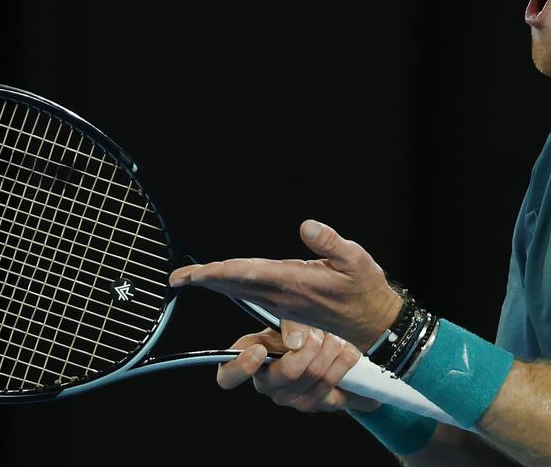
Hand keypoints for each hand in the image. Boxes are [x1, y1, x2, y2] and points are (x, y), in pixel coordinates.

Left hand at [170, 219, 402, 349]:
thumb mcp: (357, 260)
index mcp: (295, 282)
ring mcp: (283, 302)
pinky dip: (232, 284)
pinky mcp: (286, 304)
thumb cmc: (365, 290)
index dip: (219, 272)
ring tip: (190, 277)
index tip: (195, 274)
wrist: (373, 323)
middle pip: (236, 285)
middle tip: (177, 278)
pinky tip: (220, 280)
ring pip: (241, 290)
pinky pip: (252, 292)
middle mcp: (283, 295)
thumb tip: (307, 226)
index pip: (249, 275)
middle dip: (206, 280)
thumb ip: (331, 243)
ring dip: (215, 282)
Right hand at [215, 319, 380, 412]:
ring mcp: (288, 397)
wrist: (337, 349)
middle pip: (287, 372)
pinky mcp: (311, 404)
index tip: (260, 351)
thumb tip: (295, 340)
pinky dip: (343, 361)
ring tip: (337, 338)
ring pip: (313, 375)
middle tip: (321, 333)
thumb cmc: (307, 331)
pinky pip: (329, 381)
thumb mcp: (296, 318)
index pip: (228, 375)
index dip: (239, 367)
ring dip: (332, 350)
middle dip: (312, 347)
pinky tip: (347, 351)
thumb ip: (291, 321)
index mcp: (251, 356)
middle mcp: (266, 381)